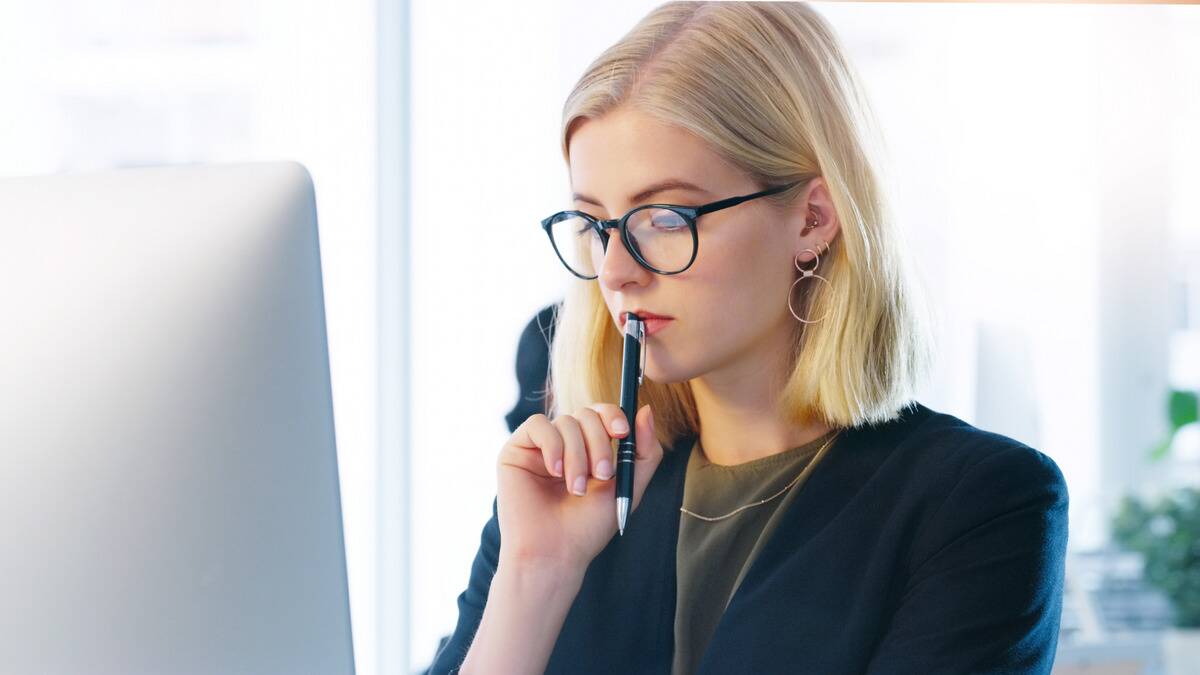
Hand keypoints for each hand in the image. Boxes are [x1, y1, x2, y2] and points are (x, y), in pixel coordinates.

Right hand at [495, 403, 663, 574]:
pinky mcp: (515, 450)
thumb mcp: (627, 487)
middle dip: (598, 443)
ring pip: (565, 421)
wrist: (554, 553)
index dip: (613, 415)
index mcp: (587, 449)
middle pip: (586, 414)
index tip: (622, 434)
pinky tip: (554, 472)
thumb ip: (644, 451)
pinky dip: (553, 445)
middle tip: (601, 476)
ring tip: (576, 488)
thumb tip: (646, 411)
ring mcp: (539, 446)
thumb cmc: (587, 527)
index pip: (601, 413)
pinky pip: (537, 424)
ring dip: (577, 455)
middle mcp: (563, 443)